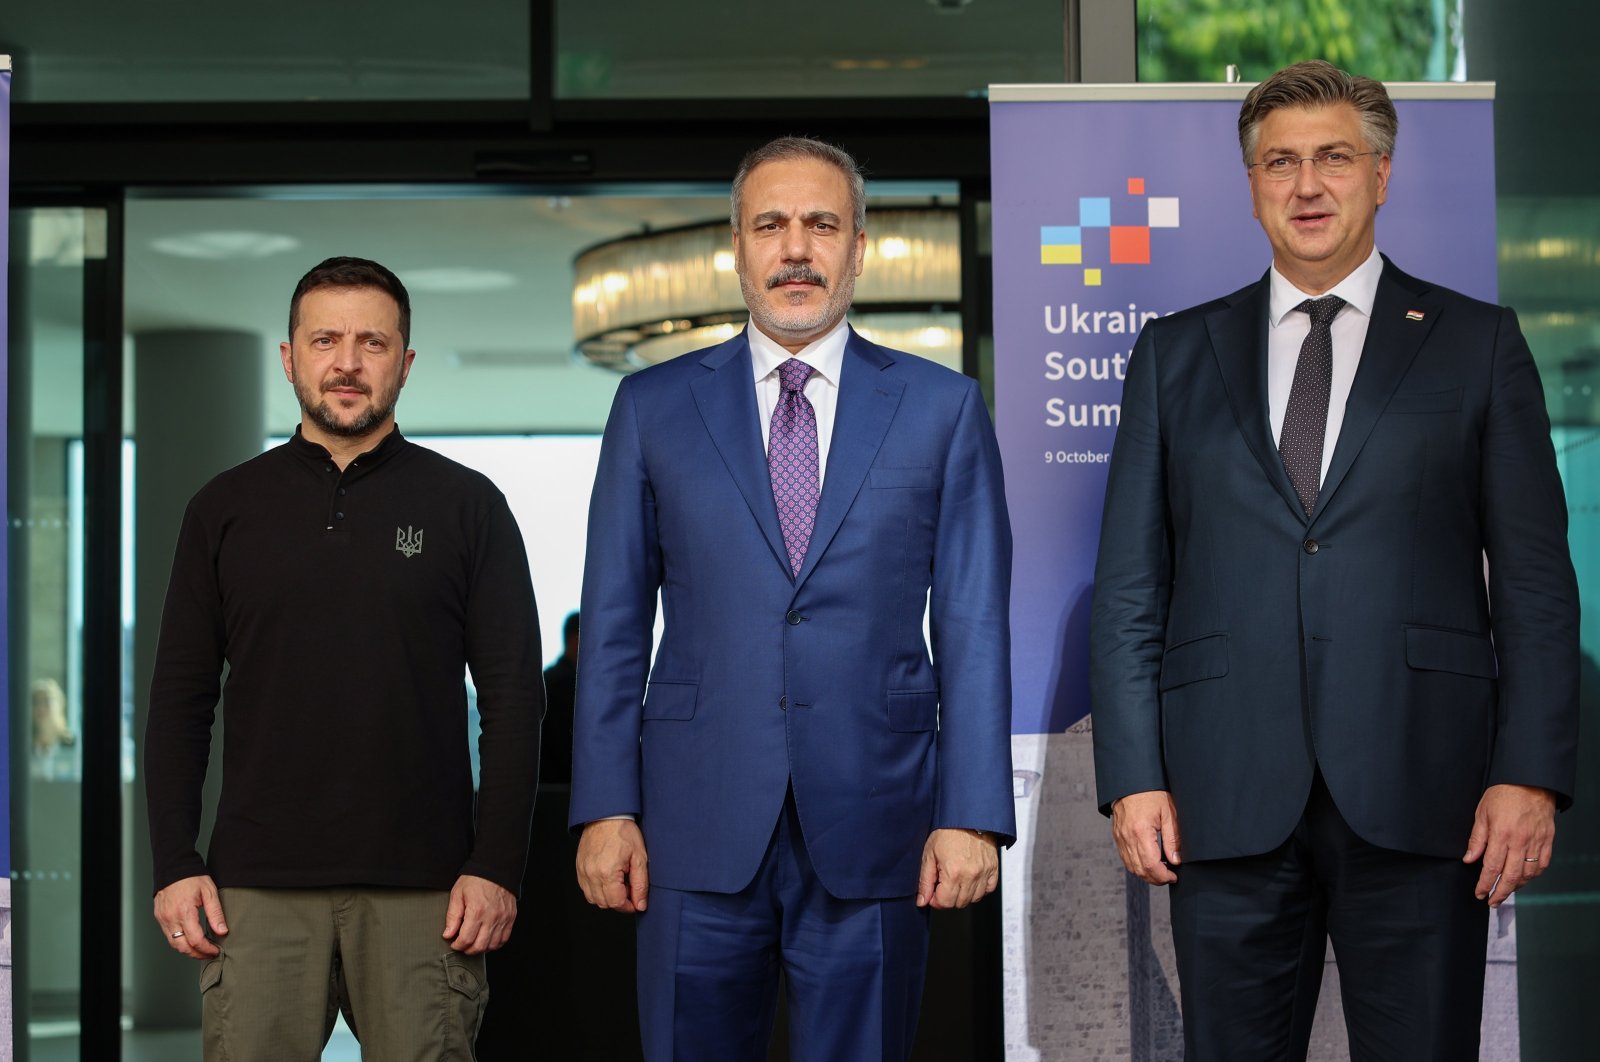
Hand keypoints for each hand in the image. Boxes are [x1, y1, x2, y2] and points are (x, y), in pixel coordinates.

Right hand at [153, 874, 226, 959]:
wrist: (174, 867)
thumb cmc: (192, 877)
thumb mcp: (210, 892)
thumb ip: (216, 913)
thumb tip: (222, 931)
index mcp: (184, 912)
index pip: (195, 940)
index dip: (207, 949)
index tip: (216, 950)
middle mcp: (170, 918)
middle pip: (182, 947)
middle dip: (197, 954)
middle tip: (209, 954)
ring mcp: (163, 918)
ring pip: (174, 944)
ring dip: (188, 950)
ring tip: (202, 949)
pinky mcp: (159, 917)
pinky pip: (168, 936)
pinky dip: (179, 942)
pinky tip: (190, 940)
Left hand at [443, 875, 516, 953]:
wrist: (496, 869)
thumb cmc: (475, 880)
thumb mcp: (458, 894)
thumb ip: (452, 916)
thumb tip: (447, 934)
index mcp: (477, 911)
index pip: (466, 939)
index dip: (457, 945)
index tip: (454, 943)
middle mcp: (492, 917)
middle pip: (480, 946)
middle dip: (468, 950)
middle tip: (462, 945)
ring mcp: (503, 918)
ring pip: (493, 945)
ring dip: (481, 948)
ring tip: (474, 943)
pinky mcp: (511, 917)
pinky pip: (504, 939)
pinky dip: (495, 944)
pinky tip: (487, 940)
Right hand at [576, 818, 649, 912]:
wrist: (606, 816)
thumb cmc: (623, 832)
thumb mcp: (639, 857)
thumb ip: (640, 884)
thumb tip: (640, 904)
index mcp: (607, 872)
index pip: (616, 903)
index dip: (628, 906)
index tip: (635, 901)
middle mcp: (591, 874)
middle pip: (604, 903)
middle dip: (618, 901)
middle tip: (629, 888)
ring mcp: (583, 871)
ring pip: (593, 898)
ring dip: (606, 897)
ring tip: (618, 883)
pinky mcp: (579, 868)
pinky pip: (586, 889)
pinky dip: (596, 890)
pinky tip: (607, 879)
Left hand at [916, 828, 999, 908]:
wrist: (967, 817)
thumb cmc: (947, 832)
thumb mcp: (929, 854)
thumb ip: (925, 881)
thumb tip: (922, 901)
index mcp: (953, 872)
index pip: (945, 903)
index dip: (936, 900)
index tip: (934, 893)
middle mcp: (971, 875)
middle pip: (959, 903)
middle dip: (948, 898)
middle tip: (943, 884)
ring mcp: (984, 873)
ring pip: (974, 899)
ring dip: (963, 894)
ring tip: (956, 880)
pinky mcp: (993, 869)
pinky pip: (988, 890)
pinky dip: (979, 889)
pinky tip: (970, 880)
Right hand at [1111, 790, 1180, 884]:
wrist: (1132, 781)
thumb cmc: (1151, 793)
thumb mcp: (1169, 813)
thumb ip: (1172, 839)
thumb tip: (1175, 860)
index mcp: (1141, 831)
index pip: (1151, 865)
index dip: (1163, 876)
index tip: (1173, 876)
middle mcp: (1127, 837)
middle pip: (1140, 870)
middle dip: (1156, 879)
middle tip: (1169, 876)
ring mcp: (1120, 837)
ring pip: (1131, 867)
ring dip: (1146, 874)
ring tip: (1160, 870)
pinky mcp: (1117, 836)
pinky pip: (1125, 858)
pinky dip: (1137, 865)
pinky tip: (1148, 862)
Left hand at [1463, 783, 1556, 906]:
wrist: (1531, 782)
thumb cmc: (1503, 794)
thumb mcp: (1482, 813)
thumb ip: (1477, 838)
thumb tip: (1469, 859)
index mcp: (1501, 834)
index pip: (1491, 867)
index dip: (1485, 884)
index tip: (1479, 893)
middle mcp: (1520, 841)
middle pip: (1511, 876)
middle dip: (1500, 892)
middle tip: (1492, 901)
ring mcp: (1536, 842)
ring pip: (1528, 874)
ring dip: (1516, 886)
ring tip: (1506, 891)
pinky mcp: (1547, 841)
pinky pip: (1542, 866)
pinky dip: (1533, 876)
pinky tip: (1524, 879)